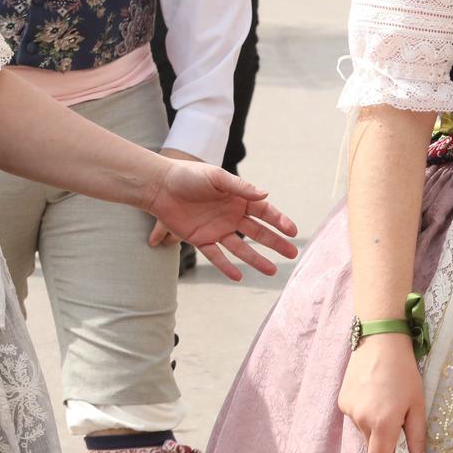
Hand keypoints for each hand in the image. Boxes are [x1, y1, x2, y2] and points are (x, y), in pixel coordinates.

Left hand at [140, 151, 299, 280]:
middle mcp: (231, 215)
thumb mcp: (217, 177)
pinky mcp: (200, 239)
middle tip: (292, 253)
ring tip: (272, 271)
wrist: (159, 186)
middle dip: (276, 243)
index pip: (264, 212)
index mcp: (238, 198)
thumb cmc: (188, 176)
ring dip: (256, 259)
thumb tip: (266, 195)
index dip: (279, 221)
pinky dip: (226, 266)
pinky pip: (216, 256)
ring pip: (241, 248)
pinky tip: (238, 277)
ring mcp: (217, 229)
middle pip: (258, 232)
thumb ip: (240, 187)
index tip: (292, 231)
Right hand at [338, 333, 427, 452]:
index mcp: (382, 424)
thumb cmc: (405, 372)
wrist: (380, 341)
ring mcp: (348, 411)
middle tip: (398, 422)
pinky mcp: (341, 402)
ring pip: (363, 432)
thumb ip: (417, 437)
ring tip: (387, 402)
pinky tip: (375, 394)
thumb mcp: (418, 403)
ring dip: (375, 426)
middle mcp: (361, 421)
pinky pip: (355, 417)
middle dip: (384, 442)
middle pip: (371, 447)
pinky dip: (365, 414)